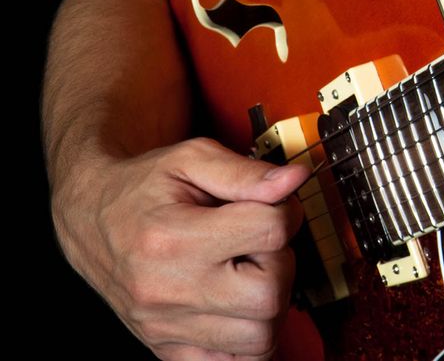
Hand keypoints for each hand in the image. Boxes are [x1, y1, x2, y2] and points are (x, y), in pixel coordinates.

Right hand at [52, 137, 308, 359]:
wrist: (92, 217)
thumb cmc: (142, 189)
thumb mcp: (190, 160)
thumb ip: (245, 172)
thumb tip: (293, 180)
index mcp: (172, 237)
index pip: (269, 230)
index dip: (286, 211)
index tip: (275, 207)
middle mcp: (166, 289)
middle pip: (269, 293)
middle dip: (280, 263)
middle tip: (260, 245)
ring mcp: (166, 326)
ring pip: (260, 336)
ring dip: (269, 302)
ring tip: (248, 273)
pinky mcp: (168, 349)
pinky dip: (249, 339)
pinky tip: (238, 305)